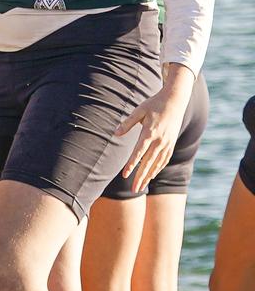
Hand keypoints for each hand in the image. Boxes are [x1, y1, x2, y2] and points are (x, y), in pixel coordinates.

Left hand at [116, 69, 193, 192]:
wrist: (175, 100)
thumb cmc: (154, 104)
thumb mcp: (139, 111)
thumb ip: (128, 123)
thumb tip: (116, 134)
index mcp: (150, 133)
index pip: (139, 153)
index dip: (132, 165)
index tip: (125, 175)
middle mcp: (160, 141)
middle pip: (148, 163)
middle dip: (140, 177)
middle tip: (134, 190)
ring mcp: (167, 143)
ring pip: (157, 164)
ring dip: (149, 176)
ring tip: (141, 187)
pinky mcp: (171, 143)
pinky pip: (164, 160)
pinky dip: (157, 168)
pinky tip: (152, 175)